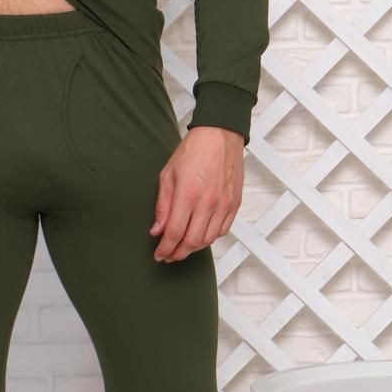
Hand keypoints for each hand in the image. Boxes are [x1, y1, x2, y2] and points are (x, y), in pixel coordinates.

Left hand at [149, 126, 243, 261]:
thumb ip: (162, 206)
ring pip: (209, 240)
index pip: (175, 233)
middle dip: (178, 253)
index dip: (165, 249)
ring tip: (182, 247)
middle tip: (168, 256)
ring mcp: (223, 204)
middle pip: (192, 242)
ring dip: (193, 248)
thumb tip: (157, 230)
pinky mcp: (234, 204)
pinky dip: (210, 238)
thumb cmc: (193, 151)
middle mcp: (208, 203)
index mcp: (188, 194)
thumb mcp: (168, 175)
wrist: (220, 135)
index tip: (159, 254)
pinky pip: (222, 230)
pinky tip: (200, 235)